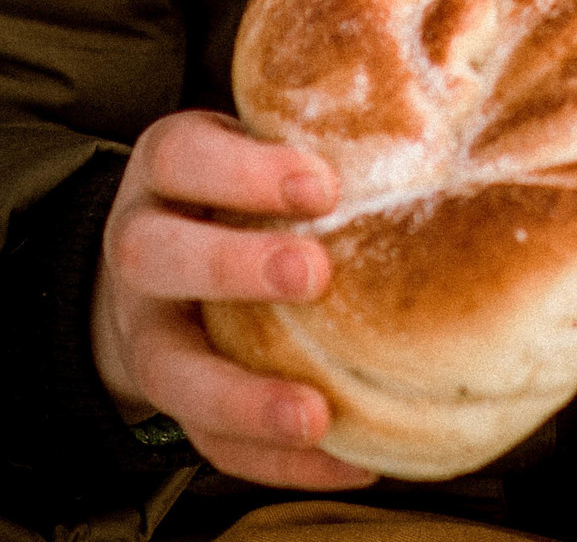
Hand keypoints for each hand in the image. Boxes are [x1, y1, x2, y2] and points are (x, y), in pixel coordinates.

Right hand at [91, 109, 371, 489]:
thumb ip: (314, 133)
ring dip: (243, 396)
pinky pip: (207, 442)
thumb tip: (437, 114)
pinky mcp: (170, 399)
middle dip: (232, 267)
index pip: (181, 157)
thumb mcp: (252, 140)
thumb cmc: (236, 186)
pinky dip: (274, 461)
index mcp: (165, 173)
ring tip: (315, 414)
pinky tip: (344, 462)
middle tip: (313, 274)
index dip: (244, 172)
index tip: (322, 185)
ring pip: (168, 370)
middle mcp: (140, 248)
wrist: (159, 255)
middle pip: (152, 256)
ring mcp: (146, 330)